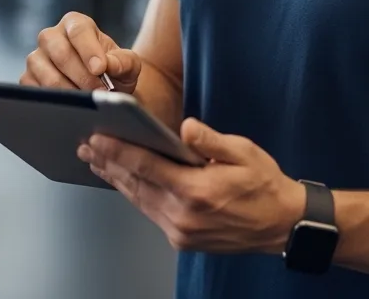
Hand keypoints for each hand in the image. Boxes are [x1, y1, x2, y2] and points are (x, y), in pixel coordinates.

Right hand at [20, 12, 142, 92]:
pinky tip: (72, 109)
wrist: (103, 91)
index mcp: (75, 24)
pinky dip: (54, 103)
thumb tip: (109, 64)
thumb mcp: (128, 65)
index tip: (100, 69)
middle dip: (82, 76)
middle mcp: (51, 37)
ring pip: (47, 75)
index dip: (88, 50)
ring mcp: (36, 58)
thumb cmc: (115, 72)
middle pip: (60, 52)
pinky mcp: (27, 80)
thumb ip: (124, 61)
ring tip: (89, 103)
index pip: (78, 30)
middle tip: (100, 93)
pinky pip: (35, 91)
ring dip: (70, 92)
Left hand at [78, 118, 306, 255]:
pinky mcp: (182, 240)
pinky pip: (150, 212)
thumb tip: (186, 129)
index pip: (146, 167)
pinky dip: (133, 194)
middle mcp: (184, 216)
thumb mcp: (244, 153)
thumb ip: (211, 141)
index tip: (95, 138)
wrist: (283, 225)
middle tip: (85, 145)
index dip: (117, 151)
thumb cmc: (265, 185)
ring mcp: (181, 232)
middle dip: (108, 163)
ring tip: (95, 160)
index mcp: (197, 192)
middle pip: (135, 184)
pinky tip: (123, 180)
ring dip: (115, 179)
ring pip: (138, 200)